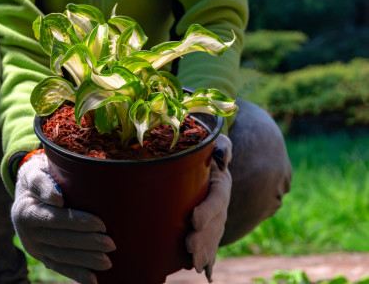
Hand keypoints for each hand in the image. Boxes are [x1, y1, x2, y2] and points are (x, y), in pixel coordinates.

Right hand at [11, 151, 115, 283]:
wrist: (26, 193)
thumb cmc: (38, 178)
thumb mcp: (35, 173)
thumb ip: (42, 184)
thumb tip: (57, 200)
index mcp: (26, 211)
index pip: (55, 219)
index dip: (78, 222)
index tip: (101, 223)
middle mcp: (27, 233)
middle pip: (61, 240)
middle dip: (88, 244)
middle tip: (111, 244)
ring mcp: (34, 247)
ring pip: (61, 257)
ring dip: (85, 261)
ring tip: (107, 263)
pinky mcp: (41, 256)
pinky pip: (59, 267)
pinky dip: (76, 274)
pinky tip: (93, 280)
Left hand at [186, 134, 231, 282]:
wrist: (209, 158)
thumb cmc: (204, 149)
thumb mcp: (212, 142)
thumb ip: (219, 146)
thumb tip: (222, 153)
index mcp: (220, 183)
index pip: (217, 198)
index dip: (208, 211)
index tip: (194, 221)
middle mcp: (221, 202)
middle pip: (216, 223)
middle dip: (204, 238)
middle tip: (190, 249)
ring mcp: (217, 216)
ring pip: (213, 236)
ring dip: (206, 251)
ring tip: (195, 265)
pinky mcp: (209, 225)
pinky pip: (211, 243)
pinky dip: (210, 258)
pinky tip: (207, 273)